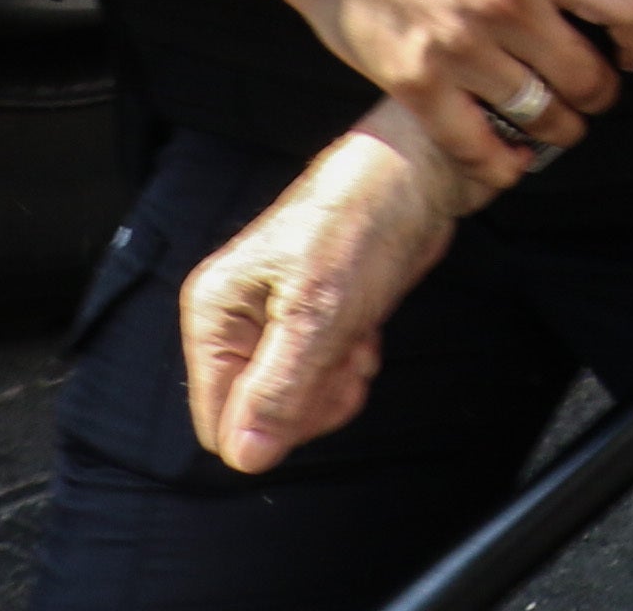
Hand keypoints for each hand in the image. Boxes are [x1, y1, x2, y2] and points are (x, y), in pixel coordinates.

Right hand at [181, 103, 469, 472]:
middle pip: (259, 418)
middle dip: (311, 401)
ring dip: (336, 383)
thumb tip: (244, 456)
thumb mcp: (319, 312)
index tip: (317, 386)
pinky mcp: (314, 324)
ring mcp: (275, 325)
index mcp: (214, 315)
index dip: (272, 425)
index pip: (218, 423)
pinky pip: (323, 380)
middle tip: (344, 357)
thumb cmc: (363, 225)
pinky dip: (350, 366)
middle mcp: (235, 323)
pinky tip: (365, 329)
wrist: (419, 175)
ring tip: (356, 336)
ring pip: (296, 403)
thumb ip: (279, 387)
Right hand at [247, 0, 632, 198]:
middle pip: (588, 78)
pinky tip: (508, 163)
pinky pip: (476, 147)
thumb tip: (580, 10)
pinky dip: (500, 165)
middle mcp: (509, 2)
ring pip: (541, 117)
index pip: (630, 8)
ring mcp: (462, 47)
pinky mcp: (414, 82)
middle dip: (598, 97)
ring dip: (555, 132)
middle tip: (590, 102)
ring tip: (551, 131)